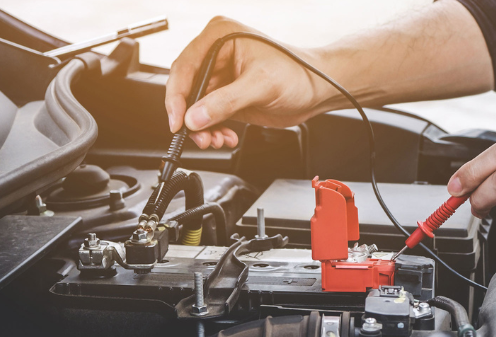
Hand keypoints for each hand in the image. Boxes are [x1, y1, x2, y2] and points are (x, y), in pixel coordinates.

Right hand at [165, 16, 333, 148]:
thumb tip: (195, 117)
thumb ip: (225, 102)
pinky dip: (213, 129)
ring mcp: (221, 75)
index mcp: (220, 37)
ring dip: (202, 128)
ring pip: (196, 106)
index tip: (178, 120)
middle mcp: (216, 54)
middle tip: (197, 136)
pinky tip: (225, 136)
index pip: (185, 66)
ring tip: (215, 140)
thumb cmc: (299, 73)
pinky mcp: (227, 95)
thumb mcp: (260, 86)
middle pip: (187, 88)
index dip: (177, 96)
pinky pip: (209, 115)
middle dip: (191, 117)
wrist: (318, 90)